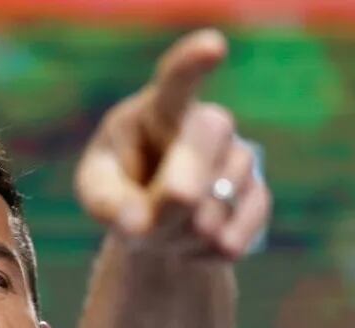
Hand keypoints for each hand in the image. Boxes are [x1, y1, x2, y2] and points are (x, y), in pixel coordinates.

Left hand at [75, 29, 270, 259]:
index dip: (193, 63)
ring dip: (182, 234)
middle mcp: (206, 124)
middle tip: (145, 227)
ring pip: (219, 202)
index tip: (213, 47)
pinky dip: (203, 254)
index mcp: (158, 111)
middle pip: (210, 137)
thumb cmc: (120, 195)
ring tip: (164, 235)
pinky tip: (189, 247)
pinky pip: (235, 235)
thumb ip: (108, 205)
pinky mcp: (257, 197)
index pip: (177, 81)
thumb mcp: (98, 196)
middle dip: (178, 190)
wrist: (160, 226)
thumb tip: (137, 222)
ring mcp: (237, 158)